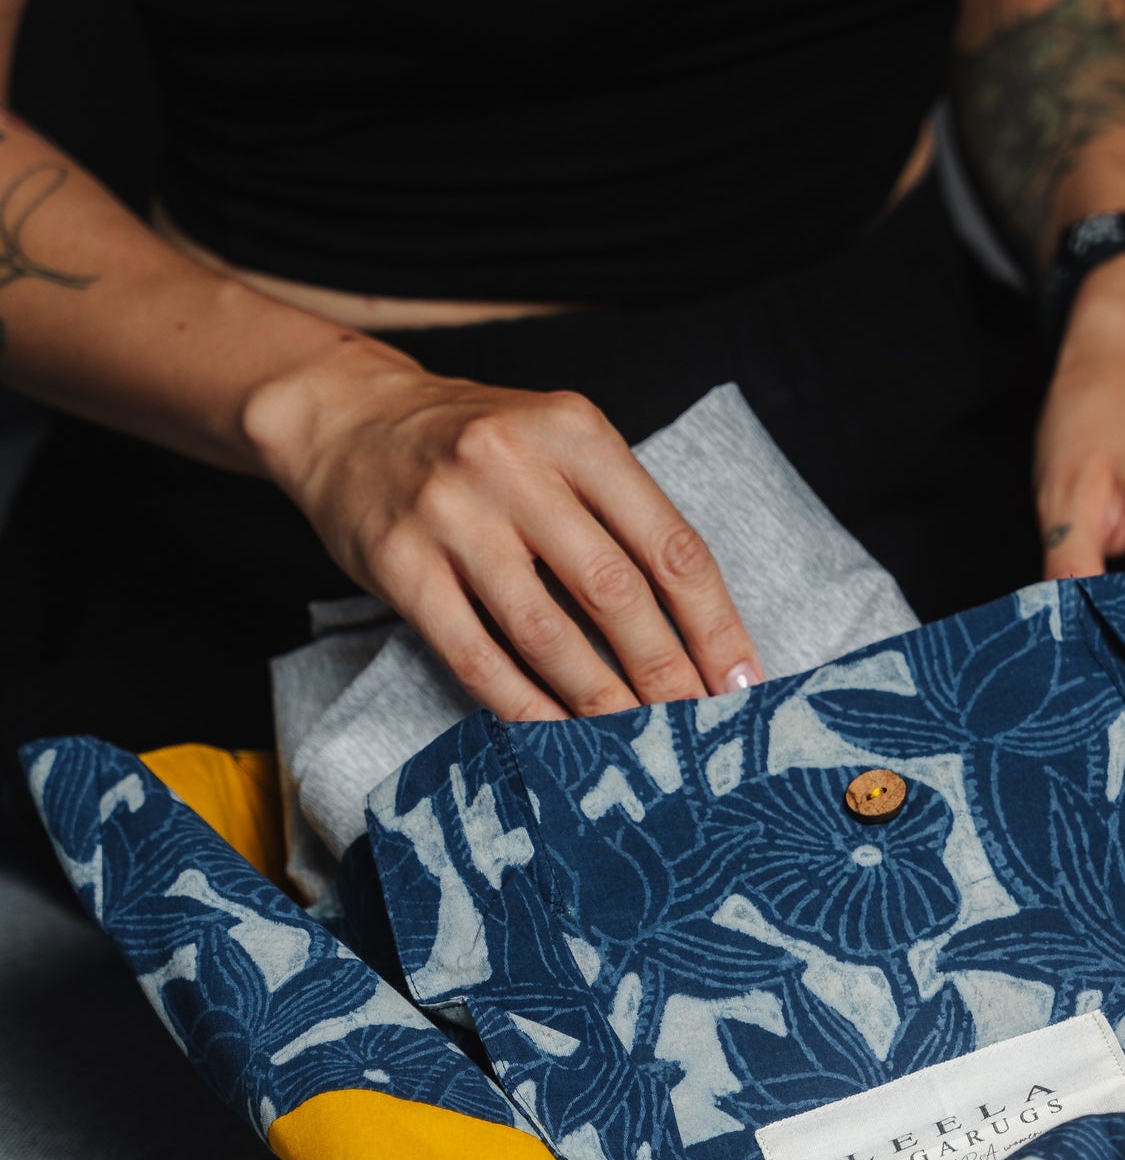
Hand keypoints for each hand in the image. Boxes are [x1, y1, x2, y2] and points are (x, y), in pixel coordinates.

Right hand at [242, 343, 761, 719]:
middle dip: (665, 673)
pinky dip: (523, 705)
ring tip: (637, 743)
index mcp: (575, 432)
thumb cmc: (476, 443)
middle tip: (696, 729)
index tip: (742, 682)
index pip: (669, 544)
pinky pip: (475, 655)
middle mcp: (515, 466)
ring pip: (546, 633)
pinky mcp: (400, 564)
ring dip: (601, 701)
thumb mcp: (558, 442)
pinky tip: (558, 736)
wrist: (347, 416)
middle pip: (614, 592)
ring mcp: (452, 516)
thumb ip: (620, 512)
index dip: (714, 623)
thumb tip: (697, 627)